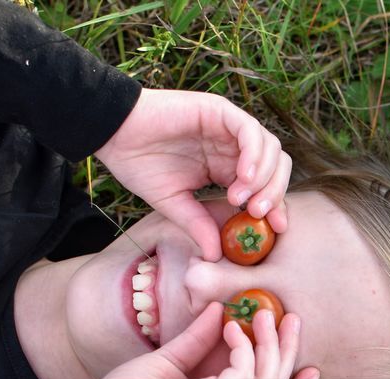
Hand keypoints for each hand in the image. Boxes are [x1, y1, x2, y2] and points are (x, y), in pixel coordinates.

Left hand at [48, 303, 316, 378]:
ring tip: (263, 312)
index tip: (310, 364)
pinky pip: (244, 373)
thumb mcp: (172, 361)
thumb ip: (198, 341)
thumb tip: (220, 312)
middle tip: (290, 318)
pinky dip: (243, 346)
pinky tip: (231, 327)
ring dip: (270, 343)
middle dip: (288, 352)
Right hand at [95, 89, 291, 260]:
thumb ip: (198, 224)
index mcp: (226, 168)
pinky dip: (253, 154)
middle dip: (275, 193)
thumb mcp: (173, 204)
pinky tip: (243, 177)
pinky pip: (250, 131)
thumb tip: (216, 256)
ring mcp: (228, 127)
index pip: (265, 185)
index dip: (276, 206)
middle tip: (259, 215)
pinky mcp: (219, 111)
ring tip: (243, 199)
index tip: (276, 229)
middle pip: (277, 167)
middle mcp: (233, 147)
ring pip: (270, 148)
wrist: (113, 134)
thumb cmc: (139, 164)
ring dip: (265, 177)